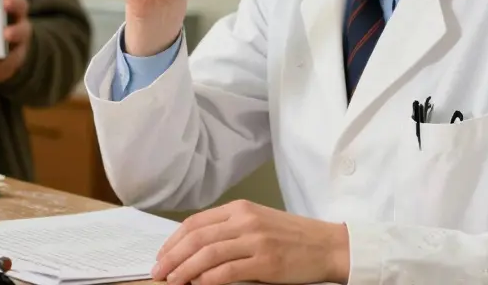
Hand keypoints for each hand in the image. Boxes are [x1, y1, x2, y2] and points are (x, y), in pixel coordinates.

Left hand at [152, 200, 349, 284]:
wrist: (328, 246)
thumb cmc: (293, 237)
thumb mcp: (259, 223)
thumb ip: (230, 230)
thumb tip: (196, 249)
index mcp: (240, 209)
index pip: (196, 223)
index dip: (173, 240)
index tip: (162, 256)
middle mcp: (245, 220)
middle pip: (197, 238)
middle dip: (172, 256)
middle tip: (158, 272)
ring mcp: (256, 240)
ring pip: (208, 254)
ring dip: (184, 269)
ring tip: (172, 281)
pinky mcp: (266, 261)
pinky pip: (228, 271)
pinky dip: (208, 278)